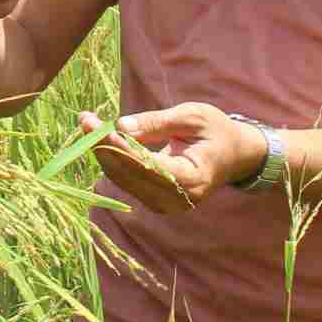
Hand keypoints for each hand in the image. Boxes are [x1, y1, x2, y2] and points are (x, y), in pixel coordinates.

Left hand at [81, 103, 267, 213]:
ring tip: (88, 123)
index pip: (147, 166)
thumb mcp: (192, 117)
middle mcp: (178, 199)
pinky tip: (101, 138)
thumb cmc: (216, 131)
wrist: (236, 155)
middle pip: (131, 175)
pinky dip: (113, 159)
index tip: (98, 127)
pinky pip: (129, 181)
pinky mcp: (157, 201)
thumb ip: (157, 122)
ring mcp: (167, 204)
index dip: (120, 147)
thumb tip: (122, 126)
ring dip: (103, 152)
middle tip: (85, 119)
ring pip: (124, 179)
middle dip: (104, 146)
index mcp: (193, 179)